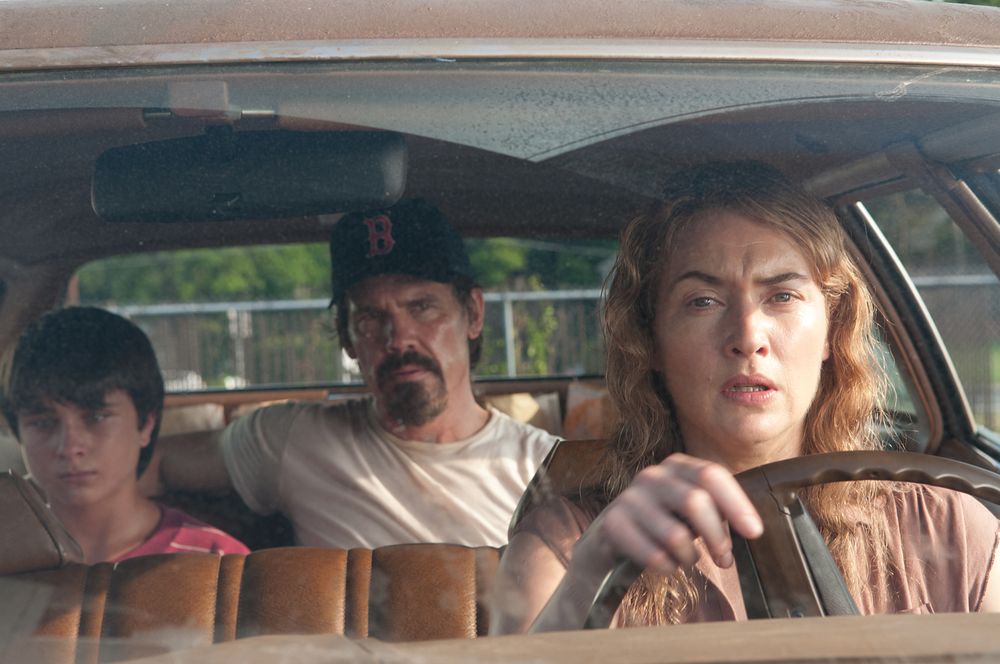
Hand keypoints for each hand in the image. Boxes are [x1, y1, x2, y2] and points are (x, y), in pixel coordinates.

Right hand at [582, 453, 763, 575]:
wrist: (612, 536)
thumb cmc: (663, 522)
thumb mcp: (690, 508)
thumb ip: (717, 510)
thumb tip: (751, 528)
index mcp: (677, 465)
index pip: (712, 475)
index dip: (736, 504)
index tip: (754, 532)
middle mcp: (652, 476)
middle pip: (695, 501)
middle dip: (717, 537)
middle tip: (725, 559)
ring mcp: (630, 498)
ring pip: (675, 535)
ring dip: (690, 556)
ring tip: (688, 559)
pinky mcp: (613, 524)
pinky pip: (653, 555)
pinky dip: (668, 567)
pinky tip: (667, 565)